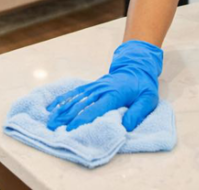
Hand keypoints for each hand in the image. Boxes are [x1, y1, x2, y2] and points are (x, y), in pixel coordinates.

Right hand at [45, 40, 161, 131]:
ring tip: (49, 121)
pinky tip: (52, 106)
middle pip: (79, 105)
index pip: (94, 109)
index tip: (70, 130)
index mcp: (113, 95)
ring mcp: (94, 87)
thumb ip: (137, 113)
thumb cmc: (143, 86)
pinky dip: (62, 99)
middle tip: (53, 129)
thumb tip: (125, 127)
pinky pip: (74, 92)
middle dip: (65, 118)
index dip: (81, 120)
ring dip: (61, 110)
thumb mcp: (148, 100)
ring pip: (74, 99)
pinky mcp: (91, 86)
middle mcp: (100, 90)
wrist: (137, 67)